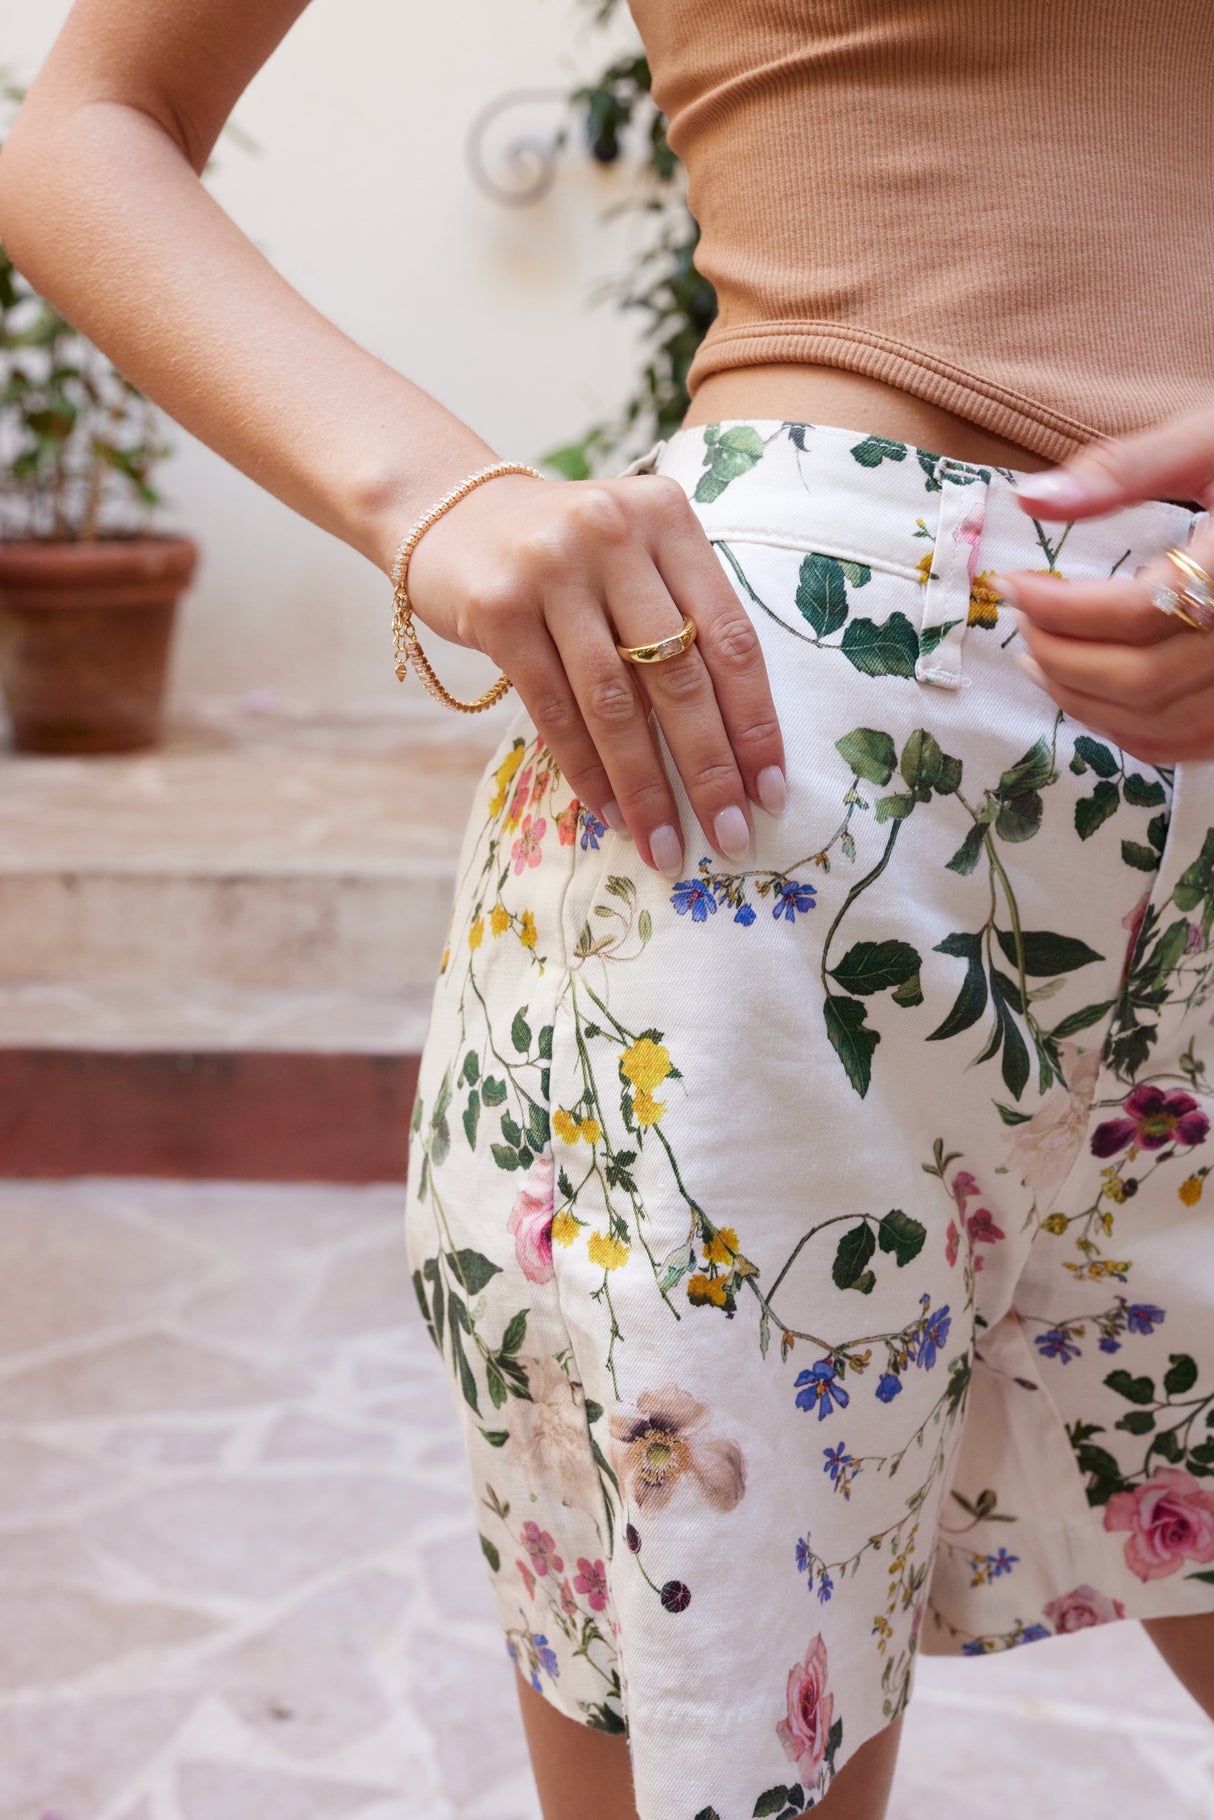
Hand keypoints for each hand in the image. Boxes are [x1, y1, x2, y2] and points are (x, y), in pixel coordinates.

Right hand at [403, 469, 786, 876]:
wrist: (442, 507)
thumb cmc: (559, 554)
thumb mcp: (630, 557)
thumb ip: (677, 617)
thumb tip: (729, 749)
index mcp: (667, 519)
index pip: (731, 636)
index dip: (755, 722)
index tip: (770, 791)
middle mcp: (614, 534)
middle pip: (680, 675)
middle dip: (709, 770)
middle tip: (730, 836)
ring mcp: (552, 568)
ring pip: (616, 703)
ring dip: (645, 786)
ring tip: (665, 844)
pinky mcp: (498, 607)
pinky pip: (554, 709)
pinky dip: (585, 770)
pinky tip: (609, 812)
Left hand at [996, 394, 1213, 765]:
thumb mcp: (1210, 440)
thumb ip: (1123, 470)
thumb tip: (1031, 498)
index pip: (1133, 613)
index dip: (1058, 608)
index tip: (1014, 584)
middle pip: (1139, 679)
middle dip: (1061, 658)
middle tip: (1022, 626)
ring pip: (1159, 722)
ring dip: (1084, 702)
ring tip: (1040, 662)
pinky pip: (1191, 742)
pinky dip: (1132, 733)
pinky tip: (1094, 700)